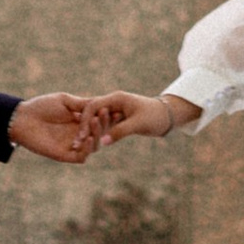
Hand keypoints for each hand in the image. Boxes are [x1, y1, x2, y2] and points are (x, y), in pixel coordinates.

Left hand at [9, 92, 103, 163]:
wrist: (22, 119)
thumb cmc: (41, 107)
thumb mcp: (64, 101)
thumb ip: (82, 104)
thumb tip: (102, 102)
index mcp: (80, 122)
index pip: (99, 121)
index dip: (107, 116)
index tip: (114, 108)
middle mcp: (79, 135)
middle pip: (99, 133)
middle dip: (104, 124)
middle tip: (106, 113)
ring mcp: (73, 146)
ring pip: (93, 146)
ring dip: (97, 135)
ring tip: (94, 122)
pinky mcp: (65, 155)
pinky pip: (81, 156)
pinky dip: (88, 149)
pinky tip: (89, 138)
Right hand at [83, 91, 201, 142]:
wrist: (167, 116)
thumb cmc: (154, 117)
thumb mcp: (137, 124)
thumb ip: (120, 132)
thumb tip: (103, 143)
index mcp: (116, 98)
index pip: (93, 106)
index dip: (84, 120)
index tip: (80, 136)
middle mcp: (113, 102)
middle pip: (91, 112)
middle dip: (83, 126)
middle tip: (75, 142)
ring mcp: (114, 110)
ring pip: (96, 119)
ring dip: (88, 131)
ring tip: (80, 145)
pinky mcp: (117, 118)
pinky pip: (103, 125)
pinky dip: (97, 133)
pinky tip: (90, 144)